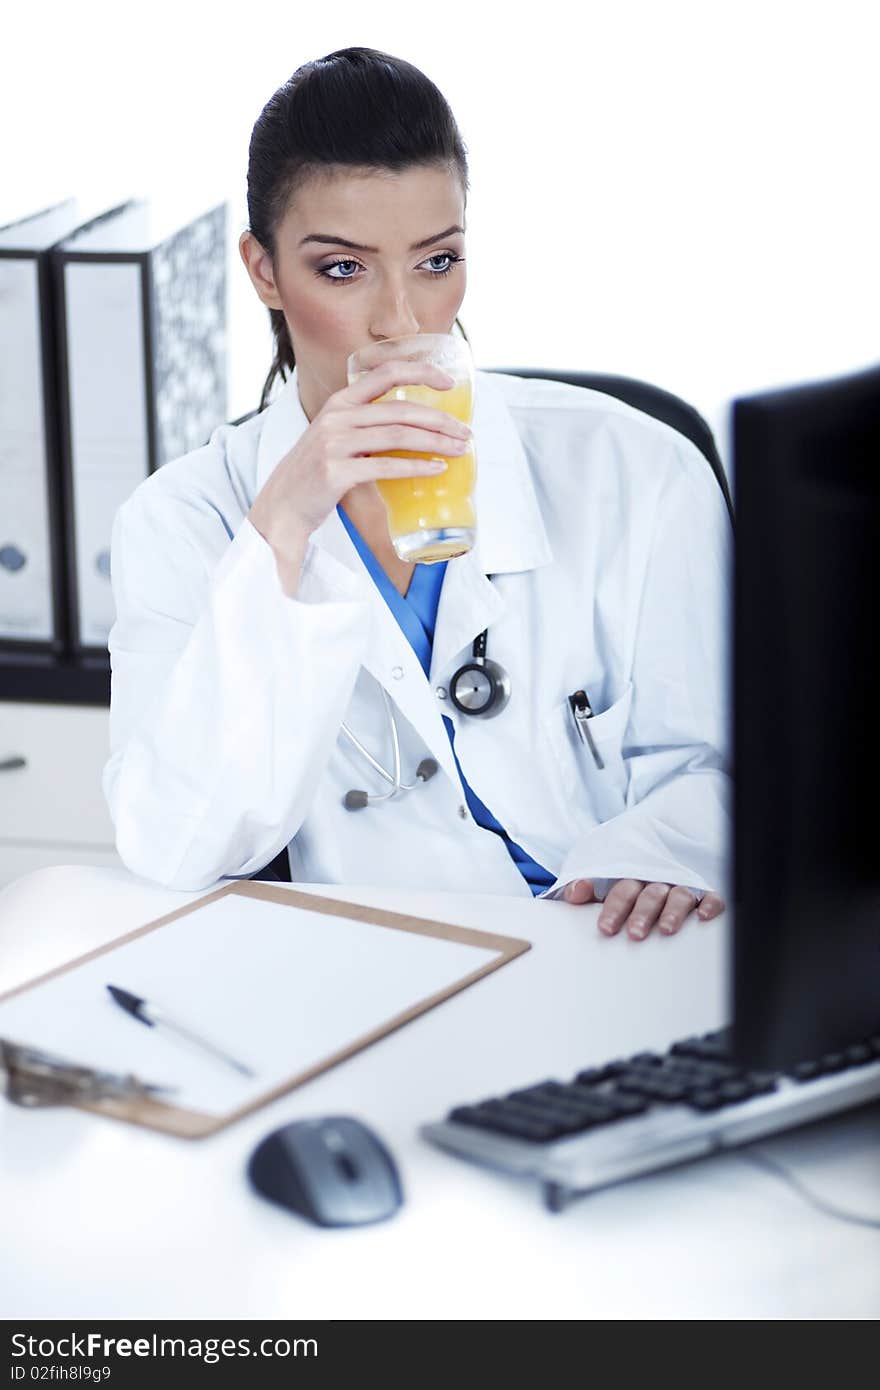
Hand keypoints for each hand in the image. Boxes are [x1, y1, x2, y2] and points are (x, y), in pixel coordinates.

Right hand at [248, 357, 469, 550]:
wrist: (281, 507)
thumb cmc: (315, 474)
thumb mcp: (336, 437)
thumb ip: (365, 425)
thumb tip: (414, 424)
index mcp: (339, 402)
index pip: (385, 372)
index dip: (421, 372)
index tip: (449, 382)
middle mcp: (336, 417)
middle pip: (400, 409)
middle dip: (439, 419)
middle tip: (465, 432)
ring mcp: (334, 444)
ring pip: (397, 435)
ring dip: (435, 442)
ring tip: (459, 450)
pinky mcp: (336, 472)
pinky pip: (385, 466)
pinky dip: (416, 466)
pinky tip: (436, 469)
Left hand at [562, 878, 725, 939]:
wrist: (660, 846)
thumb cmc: (629, 877)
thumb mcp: (603, 878)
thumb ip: (586, 888)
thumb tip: (573, 894)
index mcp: (633, 876)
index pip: (622, 890)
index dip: (614, 908)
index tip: (606, 928)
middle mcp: (659, 880)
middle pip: (650, 894)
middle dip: (642, 913)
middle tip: (635, 933)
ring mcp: (683, 885)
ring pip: (679, 895)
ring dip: (673, 911)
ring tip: (667, 930)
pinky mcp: (706, 892)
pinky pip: (712, 895)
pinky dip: (710, 903)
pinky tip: (704, 916)